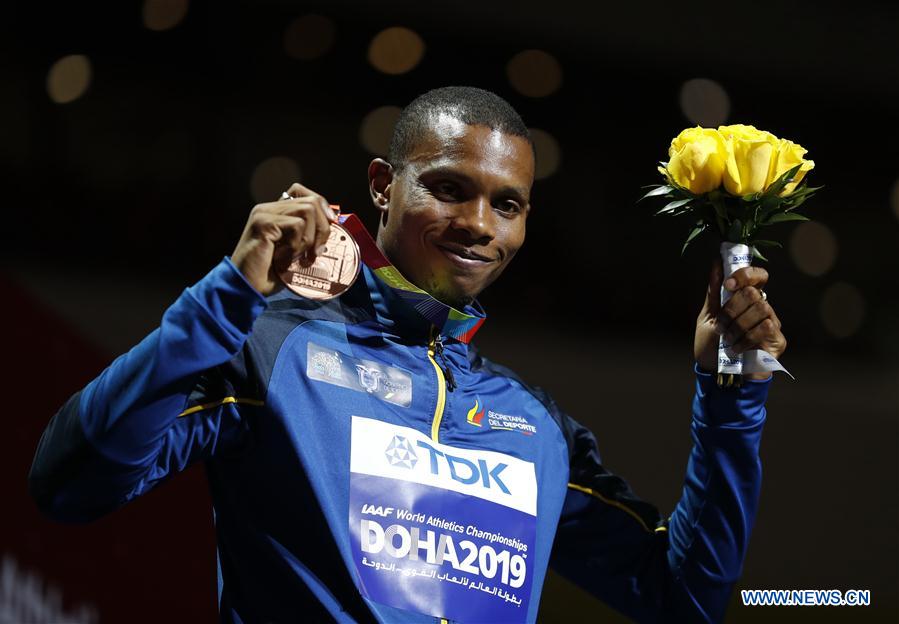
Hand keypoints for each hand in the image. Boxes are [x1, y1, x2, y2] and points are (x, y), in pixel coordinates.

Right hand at [231, 183, 336, 295]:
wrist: (246, 287)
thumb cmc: (268, 274)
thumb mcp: (294, 252)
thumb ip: (307, 236)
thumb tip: (332, 227)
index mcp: (275, 212)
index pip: (302, 192)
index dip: (321, 205)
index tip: (330, 224)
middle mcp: (268, 209)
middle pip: (311, 201)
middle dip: (323, 228)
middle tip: (316, 252)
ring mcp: (264, 214)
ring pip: (307, 211)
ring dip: (310, 238)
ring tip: (300, 257)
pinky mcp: (263, 224)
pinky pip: (296, 225)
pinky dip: (298, 244)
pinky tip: (286, 258)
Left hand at [694, 260, 787, 379]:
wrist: (716, 375)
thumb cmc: (712, 345)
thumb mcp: (707, 317)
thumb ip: (714, 292)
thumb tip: (717, 264)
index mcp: (745, 299)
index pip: (757, 276)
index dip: (745, 275)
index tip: (728, 285)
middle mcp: (762, 308)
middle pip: (754, 292)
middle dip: (732, 308)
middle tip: (721, 325)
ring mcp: (772, 323)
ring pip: (761, 308)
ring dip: (737, 324)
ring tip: (726, 339)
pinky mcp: (777, 341)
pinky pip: (767, 327)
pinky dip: (746, 337)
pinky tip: (736, 348)